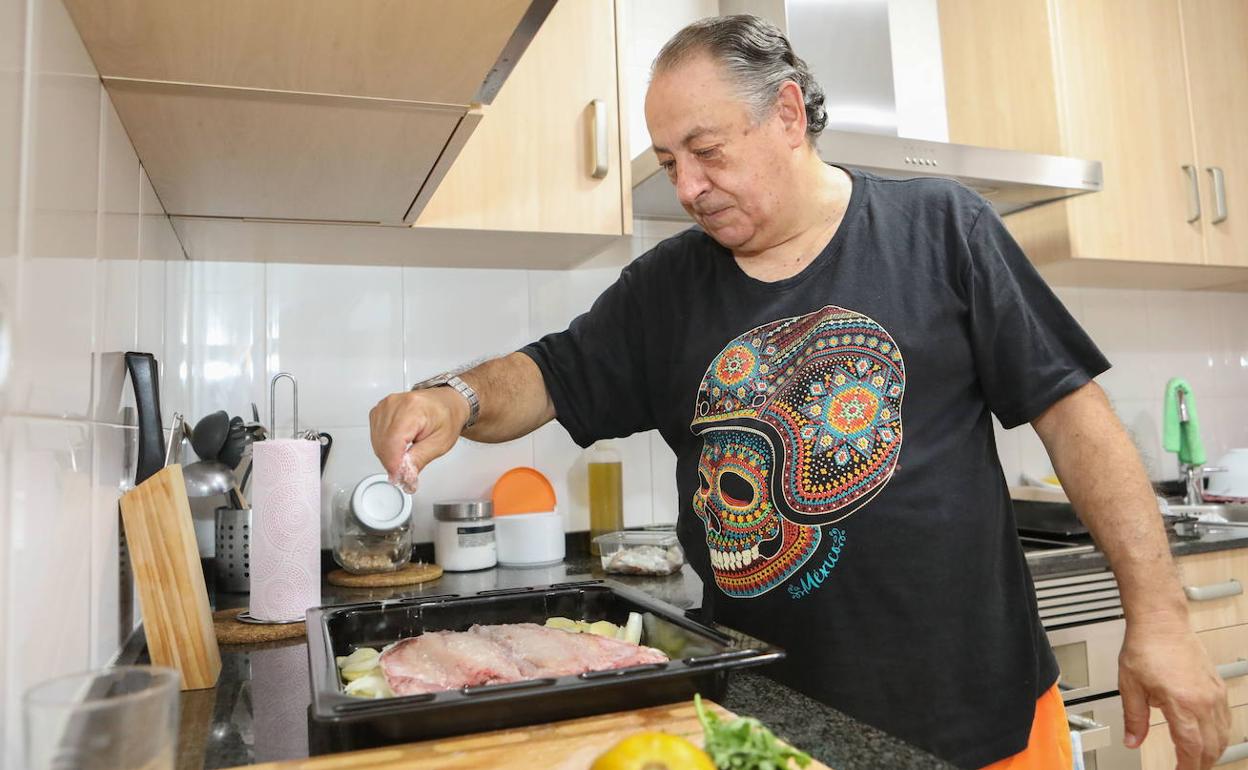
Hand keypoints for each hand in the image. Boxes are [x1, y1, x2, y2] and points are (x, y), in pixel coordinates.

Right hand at [369, 388, 469, 486]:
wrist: (445, 402)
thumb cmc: (446, 417)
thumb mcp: (440, 443)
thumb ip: (419, 460)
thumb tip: (404, 475)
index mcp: (413, 408)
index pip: (392, 441)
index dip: (393, 464)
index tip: (399, 478)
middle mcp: (395, 404)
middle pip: (383, 443)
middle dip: (393, 462)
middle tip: (407, 471)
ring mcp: (384, 406)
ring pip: (377, 442)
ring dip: (389, 455)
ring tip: (407, 454)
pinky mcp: (379, 410)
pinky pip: (375, 436)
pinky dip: (385, 447)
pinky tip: (399, 445)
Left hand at [1119, 619, 1228, 768]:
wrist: (1162, 622)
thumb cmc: (1146, 648)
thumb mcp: (1130, 686)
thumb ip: (1133, 718)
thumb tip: (1132, 740)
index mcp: (1182, 703)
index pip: (1191, 748)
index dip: (1187, 767)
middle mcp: (1204, 701)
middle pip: (1211, 747)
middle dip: (1200, 764)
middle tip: (1186, 769)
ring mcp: (1215, 694)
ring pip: (1223, 735)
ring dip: (1212, 751)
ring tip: (1196, 759)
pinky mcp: (1218, 687)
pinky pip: (1226, 719)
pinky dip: (1219, 734)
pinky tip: (1208, 737)